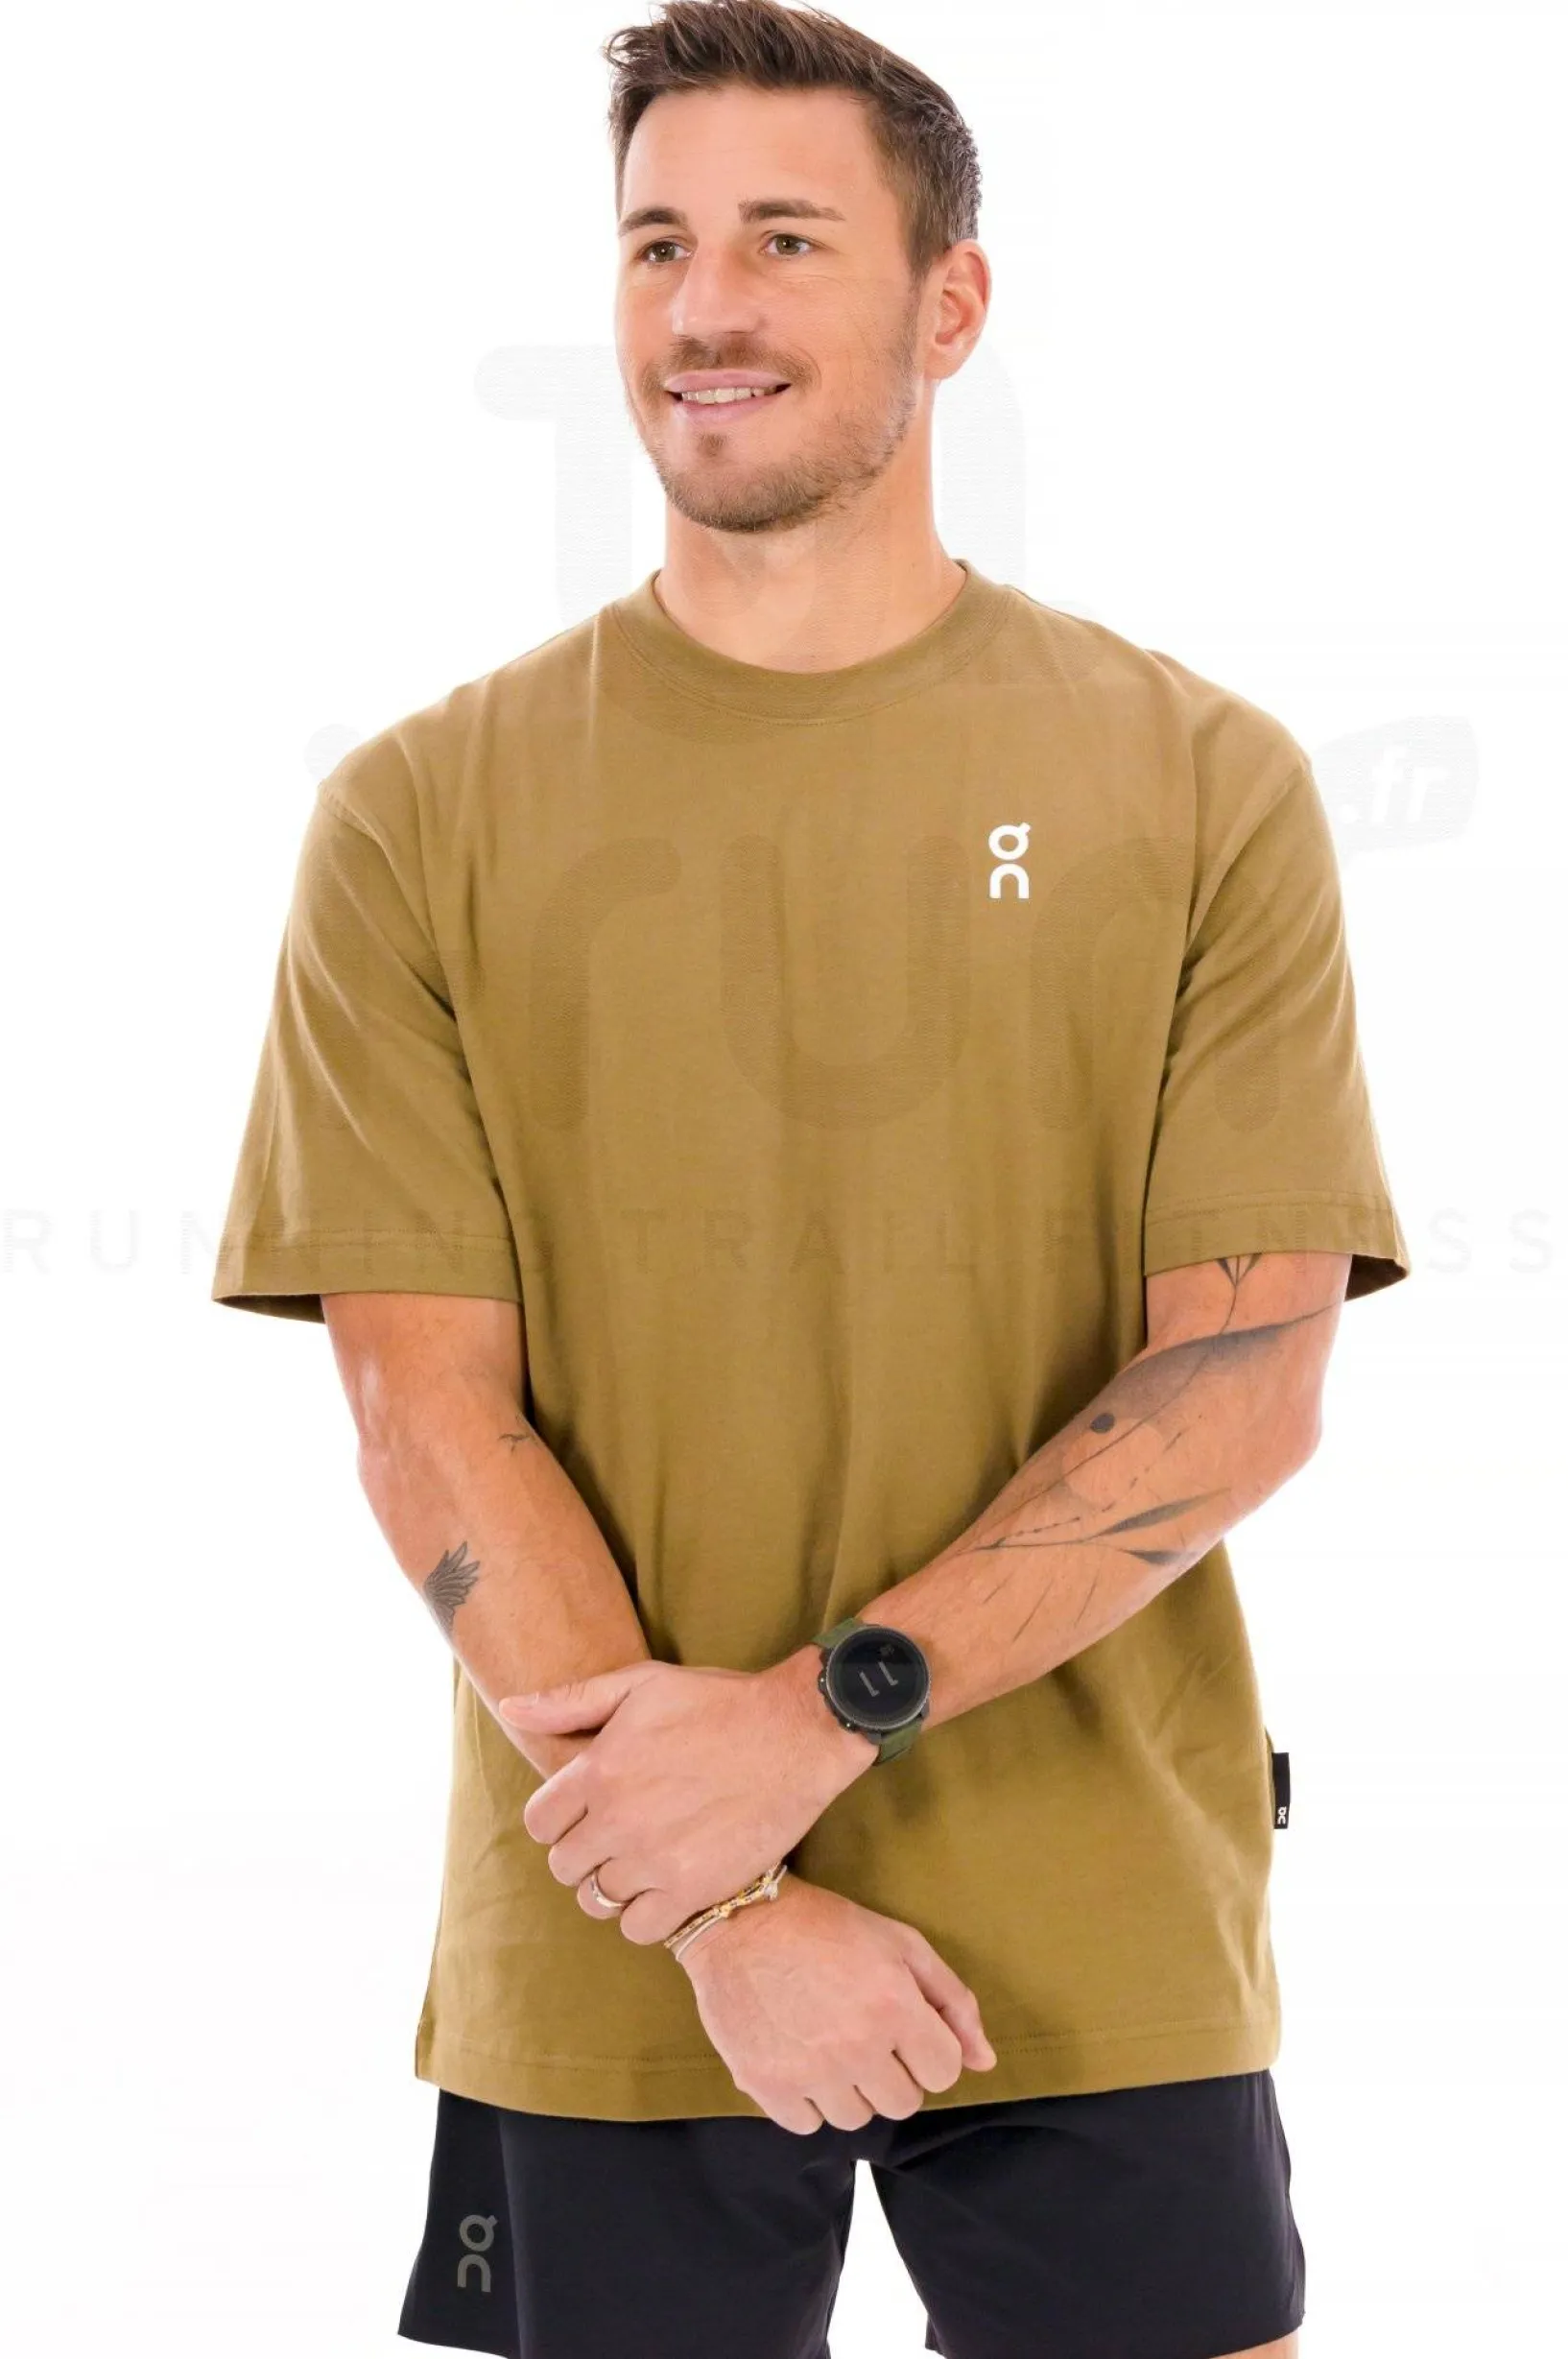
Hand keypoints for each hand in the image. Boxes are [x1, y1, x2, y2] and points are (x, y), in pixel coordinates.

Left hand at [498, 1658, 870, 1945]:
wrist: (796, 1732)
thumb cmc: (718, 1702)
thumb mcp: (641, 1683)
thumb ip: (570, 1700)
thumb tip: (511, 1709)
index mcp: (599, 1769)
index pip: (540, 1822)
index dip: (559, 1818)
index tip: (586, 1810)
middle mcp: (618, 1819)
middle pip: (564, 1865)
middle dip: (584, 1851)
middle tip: (619, 1834)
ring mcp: (655, 1859)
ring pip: (597, 1900)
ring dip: (613, 1884)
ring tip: (643, 1859)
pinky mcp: (694, 1889)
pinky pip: (638, 1928)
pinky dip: (644, 1915)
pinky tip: (664, 1886)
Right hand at [677, 1874, 996, 2131]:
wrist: (738, 1918)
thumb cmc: (825, 1925)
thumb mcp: (900, 1943)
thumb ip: (952, 2001)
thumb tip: (986, 2061)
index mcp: (895, 2007)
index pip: (944, 2072)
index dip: (929, 2050)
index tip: (906, 2030)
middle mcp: (855, 2046)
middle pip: (903, 2103)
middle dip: (894, 2072)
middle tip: (866, 2035)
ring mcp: (808, 2070)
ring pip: (857, 2119)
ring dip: (851, 2089)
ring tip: (830, 2043)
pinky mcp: (766, 2085)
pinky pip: (807, 2125)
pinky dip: (808, 2100)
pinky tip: (800, 2058)